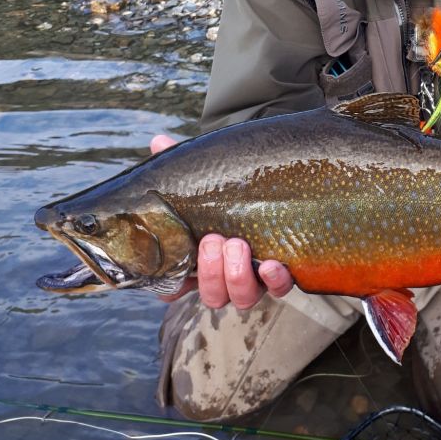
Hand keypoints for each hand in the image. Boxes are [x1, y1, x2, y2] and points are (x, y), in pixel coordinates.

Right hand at [149, 135, 293, 308]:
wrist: (273, 182)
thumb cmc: (230, 187)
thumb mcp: (206, 178)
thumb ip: (183, 167)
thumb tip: (158, 142)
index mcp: (198, 259)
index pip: (173, 287)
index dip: (169, 286)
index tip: (170, 268)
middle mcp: (225, 276)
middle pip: (211, 295)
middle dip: (210, 272)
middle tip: (213, 240)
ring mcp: (254, 277)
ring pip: (241, 297)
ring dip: (237, 277)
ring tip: (238, 244)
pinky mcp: (282, 273)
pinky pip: (279, 288)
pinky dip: (275, 281)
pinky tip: (273, 264)